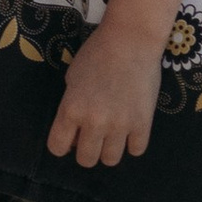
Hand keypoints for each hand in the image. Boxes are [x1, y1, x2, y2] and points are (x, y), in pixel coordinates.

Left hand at [46, 21, 161, 168]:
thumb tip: (76, 134)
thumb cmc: (96, 54)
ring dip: (109, 149)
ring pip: (111, 160)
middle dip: (86, 150)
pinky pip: (136, 150)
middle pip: (86, 160)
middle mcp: (94, 122)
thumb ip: (71, 107)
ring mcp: (120, 125)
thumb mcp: (72, 79)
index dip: (62, 145)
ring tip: (112, 133)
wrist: (130, 41)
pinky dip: (132, 143)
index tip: (70, 139)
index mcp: (71, 109)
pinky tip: (130, 129)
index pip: (57, 148)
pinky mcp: (143, 124)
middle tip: (93, 136)